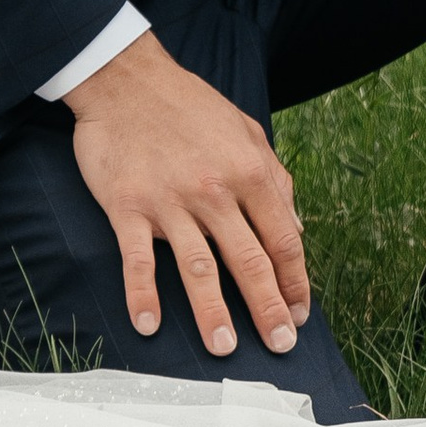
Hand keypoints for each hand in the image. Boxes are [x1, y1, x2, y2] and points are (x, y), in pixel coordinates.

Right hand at [63, 31, 311, 360]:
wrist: (125, 79)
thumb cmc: (187, 105)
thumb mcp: (245, 130)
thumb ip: (274, 177)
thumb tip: (296, 227)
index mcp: (248, 172)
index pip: (283, 239)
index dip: (295, 282)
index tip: (300, 314)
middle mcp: (214, 191)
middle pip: (249, 261)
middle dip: (268, 309)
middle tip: (279, 346)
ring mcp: (169, 201)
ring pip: (198, 268)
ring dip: (212, 312)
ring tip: (222, 348)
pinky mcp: (127, 206)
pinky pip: (137, 259)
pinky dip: (142, 294)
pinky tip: (148, 324)